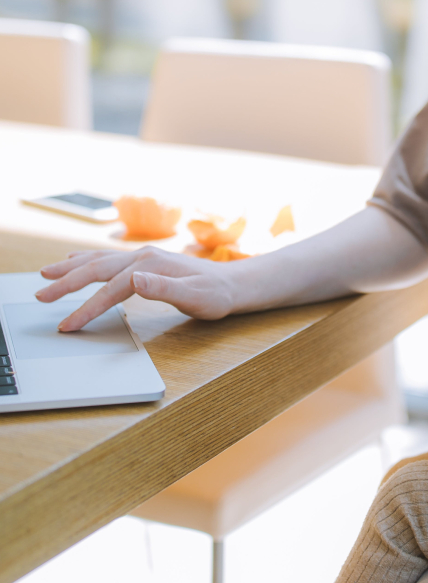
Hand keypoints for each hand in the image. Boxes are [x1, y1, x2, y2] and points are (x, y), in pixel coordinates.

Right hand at [36, 247, 237, 331]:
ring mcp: (143, 257)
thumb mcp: (195, 297)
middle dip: (67, 282)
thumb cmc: (215, 295)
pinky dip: (86, 261)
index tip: (68, 326)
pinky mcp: (144, 262)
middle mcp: (144, 256)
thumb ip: (164, 289)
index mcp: (152, 265)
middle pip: (97, 268)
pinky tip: (75, 261)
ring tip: (46, 274)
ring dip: (71, 268)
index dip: (88, 308)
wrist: (232, 284)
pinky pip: (108, 260)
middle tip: (41, 296)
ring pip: (99, 260)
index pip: (112, 288)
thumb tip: (135, 280)